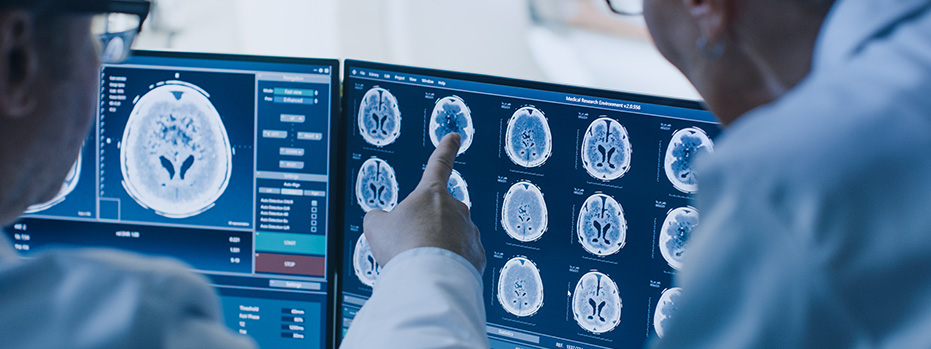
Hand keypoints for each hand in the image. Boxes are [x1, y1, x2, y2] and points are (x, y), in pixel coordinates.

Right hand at [363, 133, 485, 273]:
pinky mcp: (477, 256)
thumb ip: (378, 218)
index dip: (446, 149)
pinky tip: (436, 273)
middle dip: (426, 228)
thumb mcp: (376, 227)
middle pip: (439, 214)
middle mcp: (456, 208)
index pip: (439, 163)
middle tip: (409, 246)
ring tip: (421, 264)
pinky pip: (462, 257)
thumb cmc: (403, 248)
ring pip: (451, 237)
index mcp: (431, 193)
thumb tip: (380, 220)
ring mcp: (470, 231)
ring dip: (438, 248)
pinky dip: (449, 264)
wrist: (428, 279)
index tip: (454, 137)